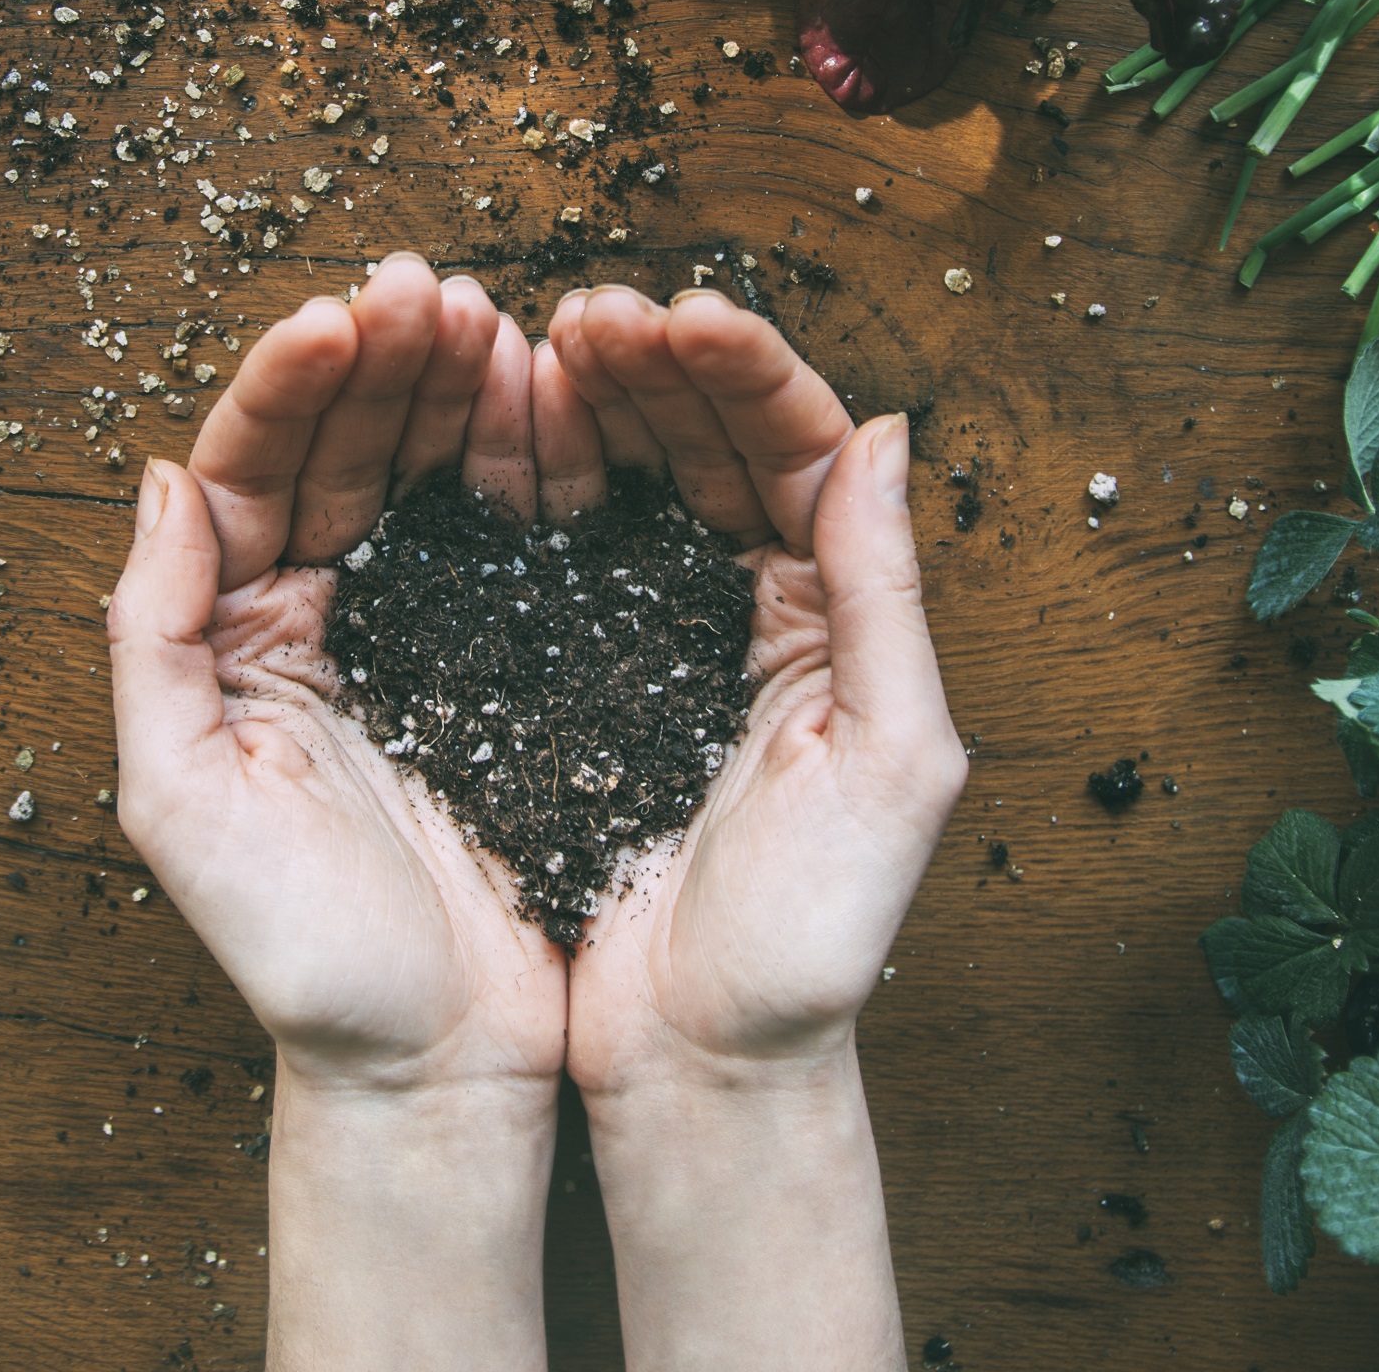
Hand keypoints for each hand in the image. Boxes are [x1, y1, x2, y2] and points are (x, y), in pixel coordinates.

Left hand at [106, 253, 561, 1368]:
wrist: (438, 1064)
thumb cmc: (303, 959)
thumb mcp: (182, 802)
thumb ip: (150, 637)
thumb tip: (159, 478)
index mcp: (228, 637)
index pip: (249, 470)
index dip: (292, 386)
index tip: (344, 318)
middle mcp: (307, 614)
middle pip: (335, 447)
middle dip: (380, 358)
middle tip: (431, 289)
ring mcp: (405, 628)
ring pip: (417, 469)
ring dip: (447, 386)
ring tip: (488, 320)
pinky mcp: (499, 656)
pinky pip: (501, 530)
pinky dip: (519, 456)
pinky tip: (545, 398)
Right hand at [542, 284, 964, 1370]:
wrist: (698, 1067)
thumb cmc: (811, 943)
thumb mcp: (890, 765)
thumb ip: (890, 595)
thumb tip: (889, 429)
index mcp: (836, 614)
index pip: (801, 451)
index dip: (746, 374)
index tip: (684, 316)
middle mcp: (749, 605)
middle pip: (703, 442)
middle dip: (649, 365)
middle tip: (588, 312)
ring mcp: (650, 633)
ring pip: (621, 477)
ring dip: (581, 400)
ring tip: (525, 339)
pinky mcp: (561, 674)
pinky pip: (545, 548)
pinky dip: (521, 478)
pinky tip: (488, 426)